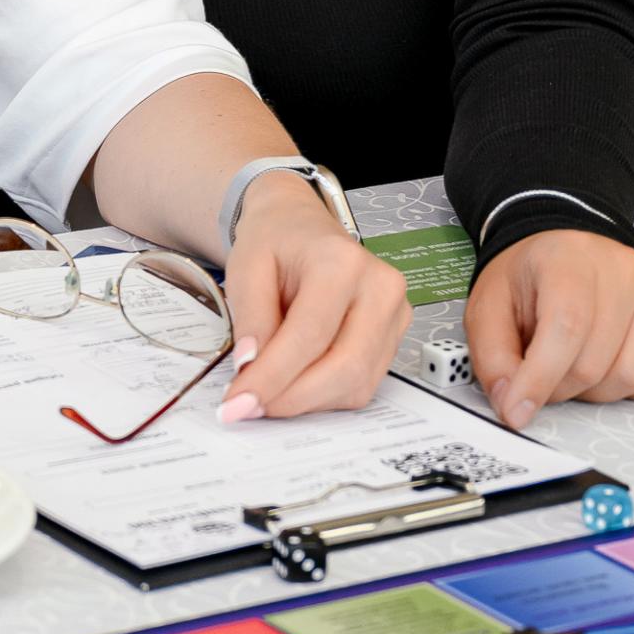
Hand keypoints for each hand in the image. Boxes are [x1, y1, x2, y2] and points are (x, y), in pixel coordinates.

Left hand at [217, 180, 408, 418]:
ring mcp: (394, 314)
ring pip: (357, 383)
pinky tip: (296, 381)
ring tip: (269, 390)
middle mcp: (379, 287)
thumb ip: (250, 318)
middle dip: (293, 398)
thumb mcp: (246, 268)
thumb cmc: (275, 243)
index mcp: (341, 262)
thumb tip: (251, 368)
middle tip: (251, 407)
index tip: (239, 401)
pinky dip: (324, 394)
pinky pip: (362, 384)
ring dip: (308, 400)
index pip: (310, 335)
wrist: (298, 226)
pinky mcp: (393, 337)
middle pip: (344, 367)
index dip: (273, 377)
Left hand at [466, 229, 633, 427]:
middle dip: (560, 388)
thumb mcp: (490, 307)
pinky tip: (611, 367)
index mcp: (570, 260)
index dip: (539, 378)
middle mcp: (623, 272)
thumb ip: (493, 357)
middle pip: (595, 362)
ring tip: (577, 369)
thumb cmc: (531, 279)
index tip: (518, 410)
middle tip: (543, 376)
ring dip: (598, 392)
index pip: (565, 328)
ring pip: (633, 376)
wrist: (565, 251)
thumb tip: (511, 406)